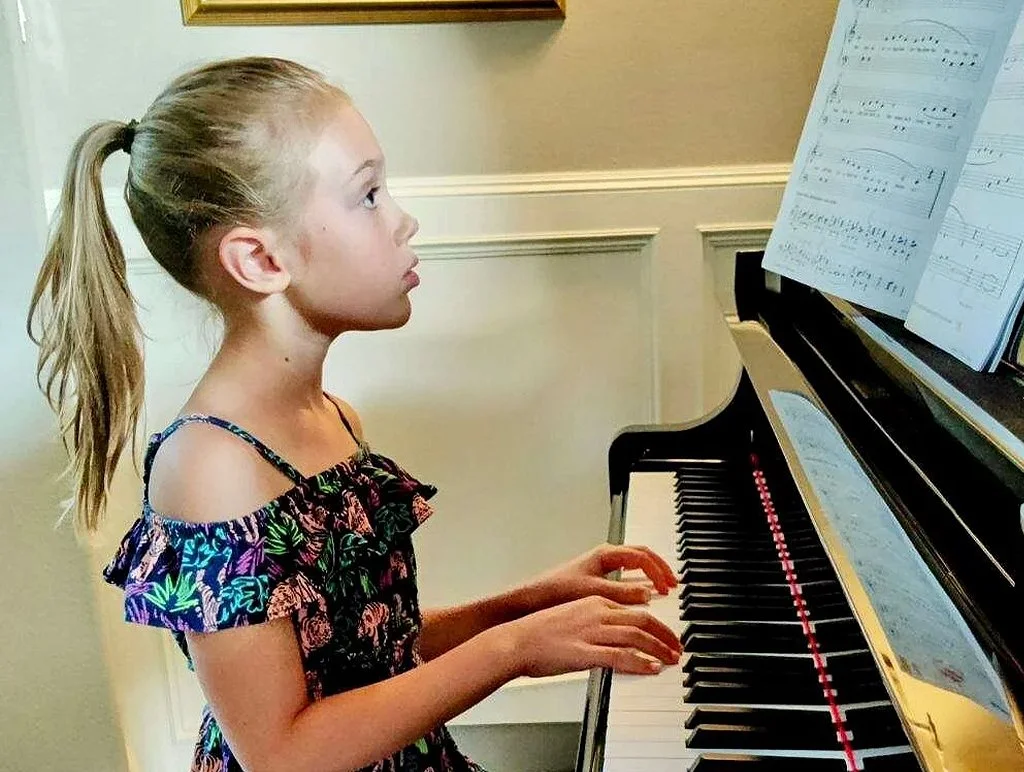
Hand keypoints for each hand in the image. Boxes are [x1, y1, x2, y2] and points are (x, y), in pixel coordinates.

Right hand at [493, 595, 681, 678]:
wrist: (515, 640)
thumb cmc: (537, 633)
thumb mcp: (571, 619)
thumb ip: (594, 624)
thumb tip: (611, 638)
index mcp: (594, 601)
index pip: (635, 610)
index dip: (656, 623)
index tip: (666, 634)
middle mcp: (596, 612)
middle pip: (642, 621)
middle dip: (665, 635)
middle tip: (677, 647)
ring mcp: (591, 631)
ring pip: (636, 637)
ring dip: (658, 649)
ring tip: (670, 659)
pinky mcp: (585, 651)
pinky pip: (621, 656)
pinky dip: (640, 662)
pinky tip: (650, 668)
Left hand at [527, 543, 677, 608]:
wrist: (532, 599)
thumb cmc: (556, 591)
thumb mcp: (594, 592)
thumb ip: (621, 593)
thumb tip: (647, 593)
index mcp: (605, 554)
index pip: (642, 556)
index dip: (658, 570)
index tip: (668, 586)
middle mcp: (604, 556)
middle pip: (641, 555)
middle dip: (659, 568)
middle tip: (673, 584)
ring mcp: (600, 565)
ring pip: (633, 563)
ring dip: (650, 573)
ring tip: (662, 587)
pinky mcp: (595, 577)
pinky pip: (624, 573)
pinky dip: (638, 581)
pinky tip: (640, 594)